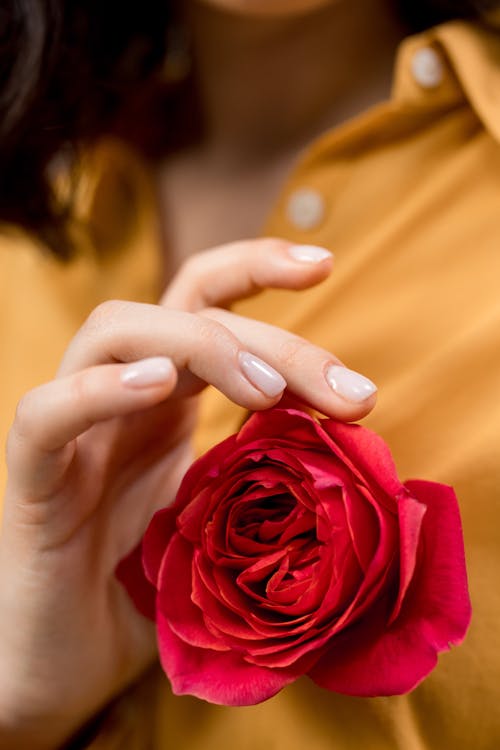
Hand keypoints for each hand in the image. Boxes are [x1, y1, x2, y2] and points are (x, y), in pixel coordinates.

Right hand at [0, 238, 375, 747]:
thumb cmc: (154, 597)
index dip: (255, 268)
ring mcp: (73, 434)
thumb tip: (353, 452)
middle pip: (183, 314)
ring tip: (265, 390)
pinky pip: (45, 415)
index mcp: (167, 404)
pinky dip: (97, 390)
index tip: (323, 264)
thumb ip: (274, 478)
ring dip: (200, 345)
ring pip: (114, 332)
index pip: (202, 302)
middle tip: (350, 392)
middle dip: (273, 337)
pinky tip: (155, 386)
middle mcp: (120, 400)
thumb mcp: (232, 524)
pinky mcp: (31, 482)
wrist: (68, 672)